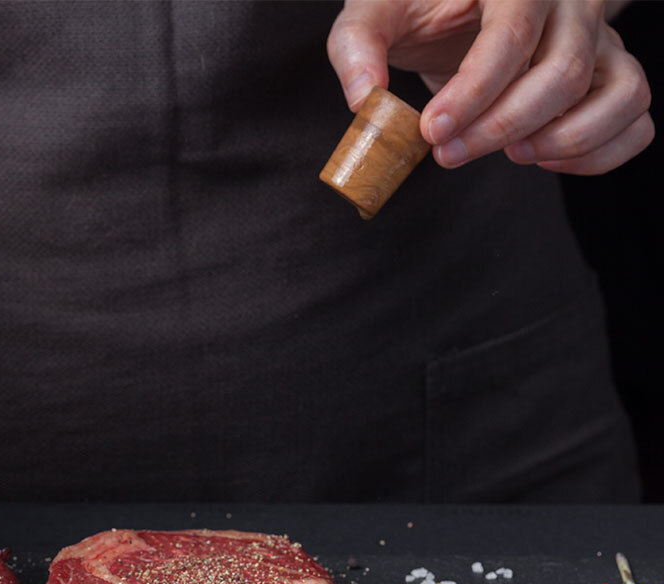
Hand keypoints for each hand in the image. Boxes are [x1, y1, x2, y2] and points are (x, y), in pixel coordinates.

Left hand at [327, 0, 653, 174]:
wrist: (456, 2)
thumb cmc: (417, 5)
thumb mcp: (375, 13)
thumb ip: (357, 47)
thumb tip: (364, 101)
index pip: (513, 34)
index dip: (475, 92)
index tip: (433, 130)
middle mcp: (572, 1)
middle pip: (566, 71)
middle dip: (503, 127)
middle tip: (447, 154)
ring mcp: (601, 37)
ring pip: (621, 93)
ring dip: (565, 140)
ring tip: (510, 156)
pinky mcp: (611, 72)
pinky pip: (635, 118)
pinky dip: (599, 151)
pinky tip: (543, 159)